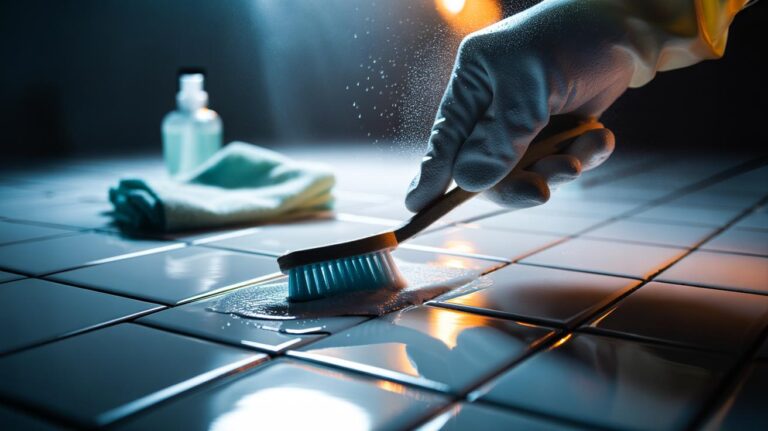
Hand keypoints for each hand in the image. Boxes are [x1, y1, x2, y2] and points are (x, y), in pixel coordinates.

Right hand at [405, 0, 633, 211]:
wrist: (632, 24)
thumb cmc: (572, 41)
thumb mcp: (532, 88)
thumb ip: (501, 139)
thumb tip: (469, 183)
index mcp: (474, 82)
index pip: (446, 137)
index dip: (432, 174)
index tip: (416, 207)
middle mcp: (494, 104)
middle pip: (486, 164)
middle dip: (515, 182)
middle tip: (539, 193)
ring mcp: (527, 119)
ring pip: (526, 170)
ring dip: (556, 169)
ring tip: (580, 156)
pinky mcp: (559, 129)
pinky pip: (560, 161)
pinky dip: (582, 156)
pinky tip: (599, 136)